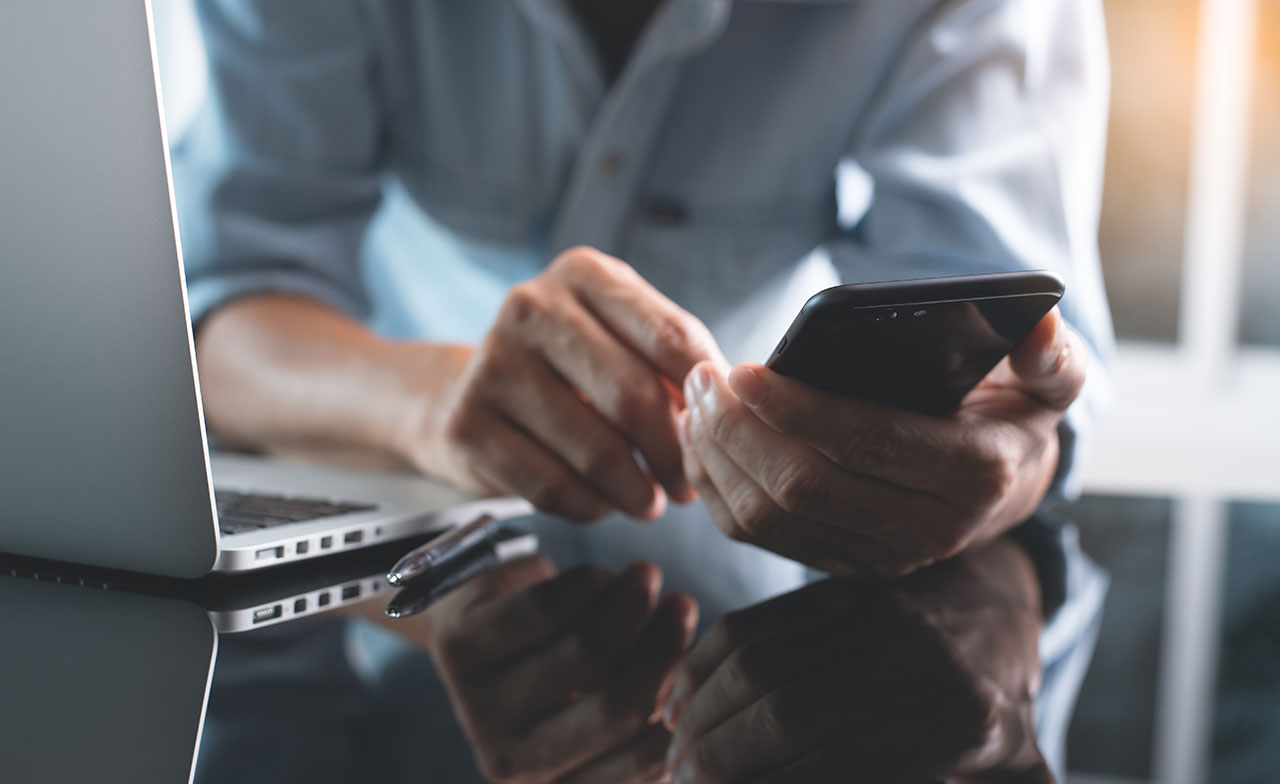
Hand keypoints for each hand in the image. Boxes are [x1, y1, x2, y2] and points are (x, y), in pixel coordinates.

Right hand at [408, 246, 724, 521]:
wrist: (466, 394)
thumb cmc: (568, 370)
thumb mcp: (619, 340)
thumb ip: (674, 361)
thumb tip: (732, 407)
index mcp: (584, 274)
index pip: (672, 337)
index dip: (707, 399)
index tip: (721, 436)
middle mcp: (533, 307)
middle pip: (634, 395)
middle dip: (673, 454)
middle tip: (688, 486)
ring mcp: (493, 364)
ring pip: (595, 450)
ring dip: (635, 491)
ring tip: (648, 501)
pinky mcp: (467, 425)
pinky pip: (552, 486)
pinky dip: (590, 507)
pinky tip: (601, 503)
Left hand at [420, 554, 697, 783]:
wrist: (467, 628)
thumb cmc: (552, 668)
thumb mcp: (595, 702)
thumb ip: (644, 705)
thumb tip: (700, 686)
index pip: (645, 760)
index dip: (686, 707)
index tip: (704, 658)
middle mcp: (513, 764)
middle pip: (618, 707)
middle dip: (663, 645)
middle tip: (684, 602)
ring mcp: (479, 709)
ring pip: (586, 652)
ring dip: (629, 603)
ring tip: (646, 576)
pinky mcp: (459, 651)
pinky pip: (545, 610)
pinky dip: (587, 583)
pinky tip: (599, 575)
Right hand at [662, 538, 1050, 783]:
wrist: (1003, 614)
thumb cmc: (998, 725)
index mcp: (962, 723)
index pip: (839, 768)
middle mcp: (918, 659)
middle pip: (786, 714)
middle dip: (719, 759)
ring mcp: (876, 609)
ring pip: (757, 663)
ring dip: (699, 714)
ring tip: (673, 755)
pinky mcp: (839, 584)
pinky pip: (753, 623)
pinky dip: (702, 664)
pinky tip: (678, 702)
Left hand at [678, 308, 1084, 576]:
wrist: (1004, 489)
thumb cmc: (1010, 415)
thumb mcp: (1050, 380)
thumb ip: (1052, 354)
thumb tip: (1040, 321)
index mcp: (974, 474)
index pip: (866, 443)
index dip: (796, 408)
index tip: (742, 370)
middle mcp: (926, 530)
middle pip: (803, 486)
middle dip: (739, 429)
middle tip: (704, 375)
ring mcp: (878, 557)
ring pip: (770, 517)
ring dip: (717, 457)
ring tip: (694, 399)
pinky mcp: (839, 565)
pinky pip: (758, 537)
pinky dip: (715, 488)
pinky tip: (700, 440)